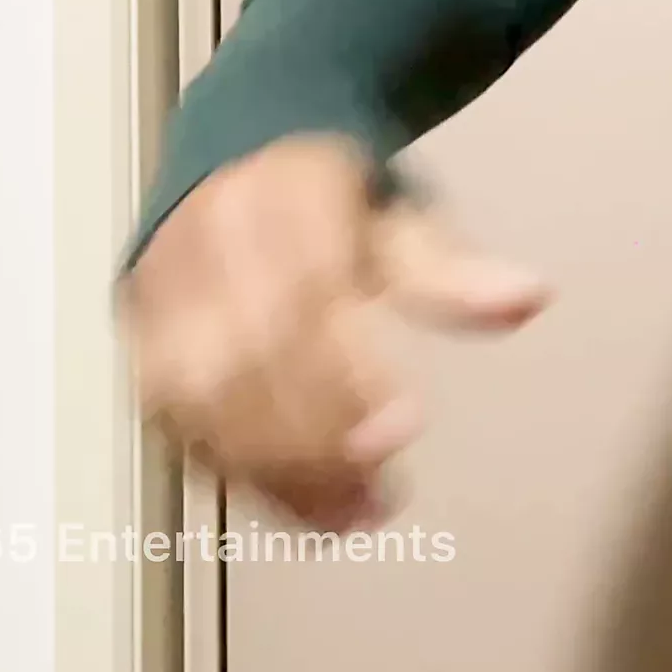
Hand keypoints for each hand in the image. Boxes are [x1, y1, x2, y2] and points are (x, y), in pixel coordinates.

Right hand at [121, 136, 549, 531]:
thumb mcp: (403, 217)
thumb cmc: (330, 198)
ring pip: (196, 398)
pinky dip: (233, 470)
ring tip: (345, 518)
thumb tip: (528, 298)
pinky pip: (171, 417)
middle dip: (307, 442)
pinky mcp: (142, 337)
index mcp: (283, 200)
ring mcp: (164, 292)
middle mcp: (210, 244)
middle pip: (242, 359)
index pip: (304, 296)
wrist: (239, 153)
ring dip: (270, 472)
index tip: (404, 430)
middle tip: (376, 499)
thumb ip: (455, 272)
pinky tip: (295, 504)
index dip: (345, 374)